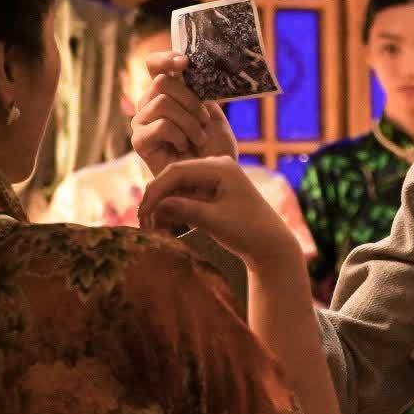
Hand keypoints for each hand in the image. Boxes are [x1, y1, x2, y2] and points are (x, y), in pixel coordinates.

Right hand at [130, 51, 240, 175]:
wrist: (215, 180)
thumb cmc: (215, 148)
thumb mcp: (212, 112)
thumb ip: (198, 90)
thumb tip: (188, 67)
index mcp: (166, 92)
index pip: (154, 64)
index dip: (165, 59)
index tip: (185, 63)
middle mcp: (149, 104)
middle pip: (162, 82)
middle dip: (191, 101)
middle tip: (204, 121)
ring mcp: (141, 122)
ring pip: (162, 103)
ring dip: (189, 122)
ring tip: (199, 139)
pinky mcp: (139, 141)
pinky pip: (160, 125)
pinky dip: (180, 135)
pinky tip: (185, 147)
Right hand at [137, 155, 300, 270]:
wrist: (271, 246)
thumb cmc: (247, 232)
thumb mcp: (214, 221)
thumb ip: (184, 210)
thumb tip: (155, 206)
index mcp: (220, 167)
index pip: (177, 171)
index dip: (156, 191)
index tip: (143, 212)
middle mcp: (216, 167)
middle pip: (175, 177)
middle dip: (157, 199)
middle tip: (142, 222)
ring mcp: (214, 179)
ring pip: (178, 188)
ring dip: (164, 207)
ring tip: (152, 229)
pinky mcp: (212, 192)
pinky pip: (186, 196)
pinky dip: (174, 210)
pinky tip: (165, 227)